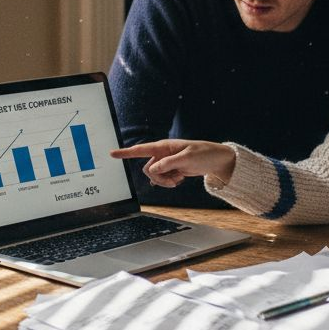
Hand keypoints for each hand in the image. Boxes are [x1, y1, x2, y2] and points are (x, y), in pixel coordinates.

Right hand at [110, 140, 236, 187]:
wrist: (216, 160)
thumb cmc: (204, 154)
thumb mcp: (187, 158)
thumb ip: (169, 163)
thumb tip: (153, 169)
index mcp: (164, 146)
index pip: (141, 150)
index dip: (125, 153)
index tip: (111, 153)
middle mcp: (162, 154)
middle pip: (148, 169)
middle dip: (158, 178)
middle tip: (174, 180)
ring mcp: (166, 162)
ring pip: (154, 176)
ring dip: (165, 181)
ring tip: (179, 180)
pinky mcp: (171, 170)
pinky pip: (162, 179)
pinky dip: (169, 182)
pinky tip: (180, 179)